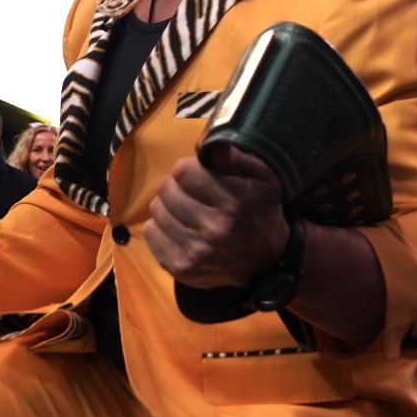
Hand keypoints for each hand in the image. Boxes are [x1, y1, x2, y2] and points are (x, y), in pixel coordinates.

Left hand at [145, 144, 289, 288]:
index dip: (189, 168)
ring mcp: (195, 252)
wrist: (265, 262)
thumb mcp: (265, 178)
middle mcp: (213, 230)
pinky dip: (161, 226)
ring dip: (168, 205)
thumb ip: (239, 158)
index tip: (198, 173)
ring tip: (184, 209)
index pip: (183, 171)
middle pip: (166, 189)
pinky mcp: (180, 268)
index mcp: (233, 204)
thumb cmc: (261, 212)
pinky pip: (151, 233)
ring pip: (157, 210)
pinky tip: (179, 227)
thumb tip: (213, 148)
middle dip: (176, 185)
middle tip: (189, 191)